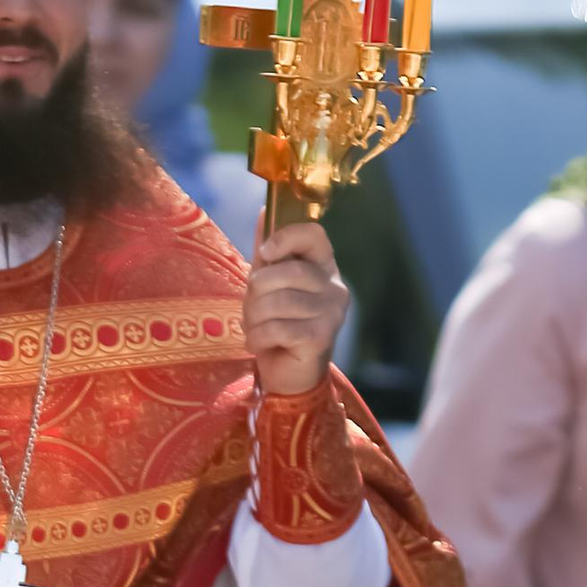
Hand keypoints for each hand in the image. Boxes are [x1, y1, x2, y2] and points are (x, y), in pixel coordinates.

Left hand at [242, 221, 348, 396]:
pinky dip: (259, 337)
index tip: (265, 255)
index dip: (285, 238)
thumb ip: (267, 252)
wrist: (288, 376)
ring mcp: (332, 313)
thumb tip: (264, 210)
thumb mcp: (268, 285)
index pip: (314, 234)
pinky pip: (279, 328)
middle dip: (258, 290)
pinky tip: (259, 343)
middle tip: (251, 309)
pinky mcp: (322, 338)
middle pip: (290, 271)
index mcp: (323, 267)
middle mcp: (334, 287)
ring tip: (255, 329)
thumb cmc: (278, 325)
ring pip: (280, 301)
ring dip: (254, 318)